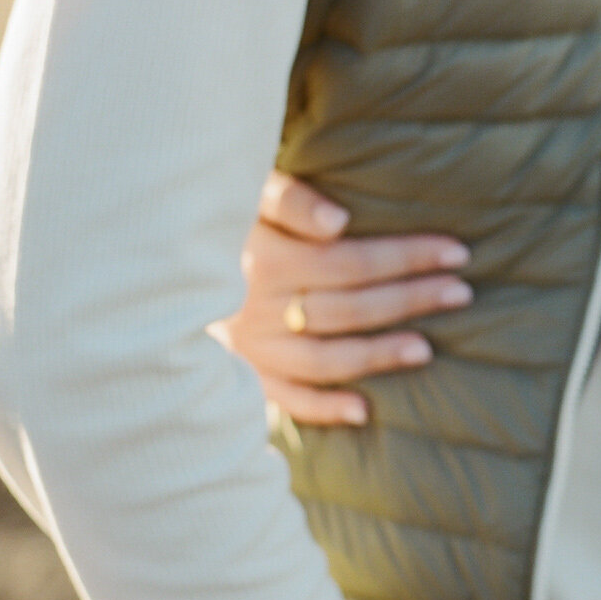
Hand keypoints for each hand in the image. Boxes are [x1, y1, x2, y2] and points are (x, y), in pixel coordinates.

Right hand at [211, 172, 472, 426]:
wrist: (138, 262)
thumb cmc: (199, 210)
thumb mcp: (238, 188)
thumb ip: (288, 201)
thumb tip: (341, 222)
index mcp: (262, 260)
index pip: (354, 261)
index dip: (408, 257)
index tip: (456, 252)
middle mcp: (255, 309)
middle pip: (351, 308)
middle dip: (411, 299)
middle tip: (462, 293)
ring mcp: (245, 348)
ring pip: (325, 359)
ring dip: (379, 356)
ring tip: (427, 349)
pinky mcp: (232, 372)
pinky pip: (281, 398)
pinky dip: (322, 408)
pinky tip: (364, 411)